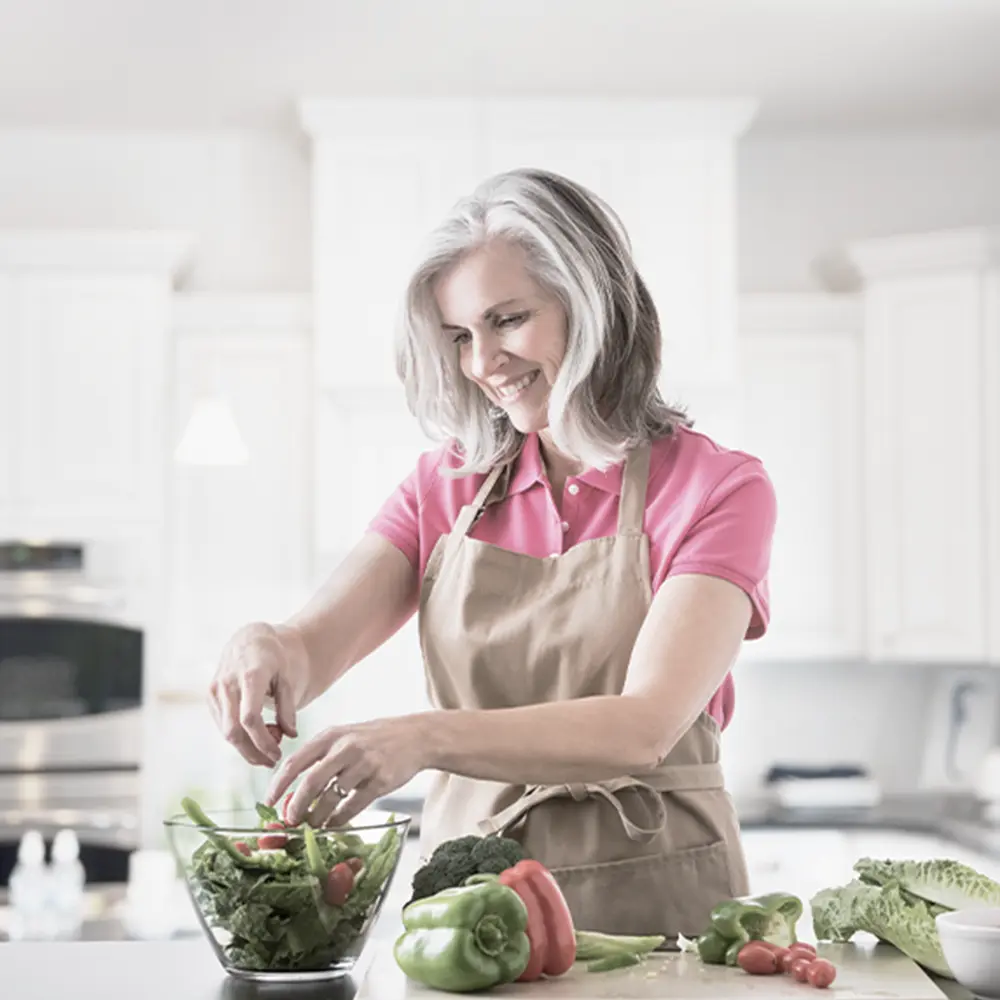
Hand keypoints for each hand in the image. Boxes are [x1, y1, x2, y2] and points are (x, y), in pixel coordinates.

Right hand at [208, 622, 308, 766]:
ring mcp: (215, 690)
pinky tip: (258, 735)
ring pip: (226, 731)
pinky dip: (240, 736)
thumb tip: (291, 735)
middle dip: (253, 752)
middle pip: (234, 730)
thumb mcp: (288, 677)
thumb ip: (288, 706)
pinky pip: (223, 725)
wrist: (251, 640)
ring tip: (271, 745)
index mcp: (250, 675)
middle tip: (274, 761)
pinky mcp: (210, 696)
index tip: (278, 754)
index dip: (263, 741)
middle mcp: (227, 683)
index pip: (250, 717)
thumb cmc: (275, 658)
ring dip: (247, 747)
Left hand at [263, 715, 427, 827]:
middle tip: (290, 820)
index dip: (279, 784)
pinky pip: (353, 806)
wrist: (416, 736)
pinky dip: (339, 819)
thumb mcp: (346, 736)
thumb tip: (293, 791)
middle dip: (296, 806)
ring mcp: (364, 764)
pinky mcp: (380, 781)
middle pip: (311, 782)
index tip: (269, 802)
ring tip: (313, 825)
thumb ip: (322, 758)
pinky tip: (334, 824)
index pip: (296, 761)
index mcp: (331, 735)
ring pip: (331, 798)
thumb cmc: (375, 739)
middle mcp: (346, 747)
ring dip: (317, 817)